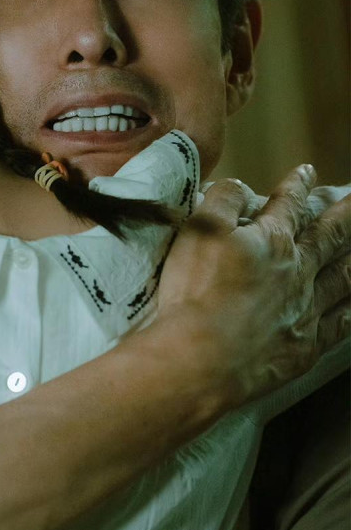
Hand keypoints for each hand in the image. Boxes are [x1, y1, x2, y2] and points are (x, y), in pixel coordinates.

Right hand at [155, 165, 349, 409]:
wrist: (199, 359)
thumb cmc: (194, 293)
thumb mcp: (198, 230)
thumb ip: (222, 200)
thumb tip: (238, 185)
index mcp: (271, 241)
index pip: (288, 204)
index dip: (297, 184)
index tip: (307, 170)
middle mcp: (297, 272)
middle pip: (328, 237)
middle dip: (345, 215)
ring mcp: (305, 311)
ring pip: (341, 279)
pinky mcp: (304, 348)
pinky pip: (338, 325)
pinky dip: (350, 312)